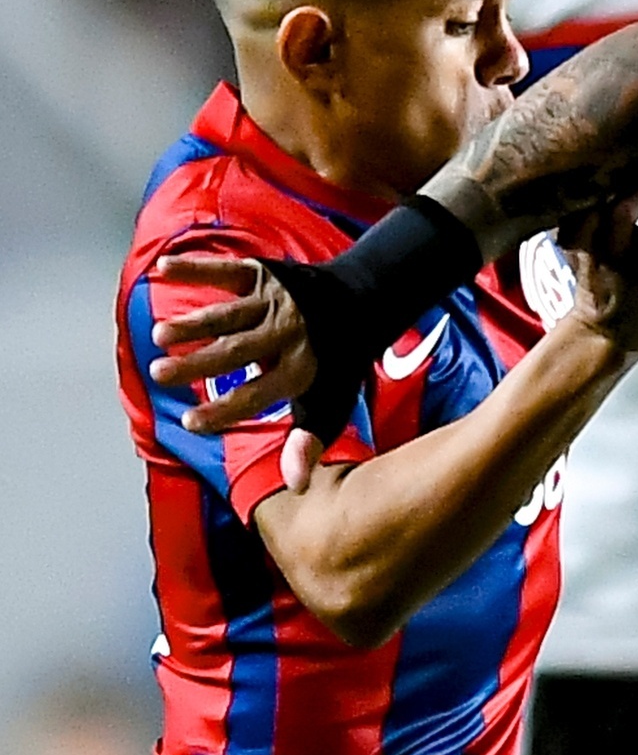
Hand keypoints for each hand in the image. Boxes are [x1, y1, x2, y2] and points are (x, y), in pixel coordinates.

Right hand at [148, 256, 333, 491]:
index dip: (225, 410)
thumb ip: (307, 441)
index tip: (190, 423)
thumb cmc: (334, 363)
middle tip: (160, 375)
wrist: (359, 303)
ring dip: (193, 323)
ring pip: (228, 315)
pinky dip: (194, 267)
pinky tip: (162, 269)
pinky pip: (225, 270)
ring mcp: (274, 301)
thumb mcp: (330, 403)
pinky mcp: (262, 274)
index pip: (258, 395)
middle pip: (237, 352)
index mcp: (300, 370)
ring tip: (161, 337)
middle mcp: (287, 334)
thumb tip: (297, 487)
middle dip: (199, 363)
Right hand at [554, 185, 637, 359]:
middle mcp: (609, 255)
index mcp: (580, 244)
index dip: (602, 185)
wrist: (610, 336)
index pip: (586, 206)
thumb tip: (614, 175)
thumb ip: (593, 219)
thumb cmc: (600, 282)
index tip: (615, 174)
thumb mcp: (583, 249)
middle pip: (621, 211)